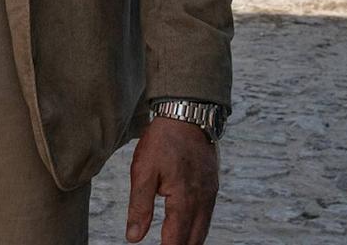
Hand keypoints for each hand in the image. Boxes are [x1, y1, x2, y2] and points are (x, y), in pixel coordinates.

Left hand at [124, 117, 219, 243]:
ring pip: (202, 230)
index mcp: (184, 201)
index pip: (175, 242)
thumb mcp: (143, 171)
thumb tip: (134, 238)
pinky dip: (198, 228)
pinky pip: (207, 216)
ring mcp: (210, 194)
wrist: (187, 113)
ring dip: (189, 242)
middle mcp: (202, 201)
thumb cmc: (163, 140)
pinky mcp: (212, 185)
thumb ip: (140, 207)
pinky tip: (188, 229)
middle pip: (193, 241)